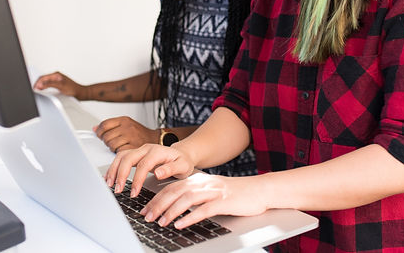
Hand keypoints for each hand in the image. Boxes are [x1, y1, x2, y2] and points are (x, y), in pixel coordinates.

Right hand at [33, 71, 85, 98]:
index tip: (34, 88)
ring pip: (45, 82)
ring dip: (40, 86)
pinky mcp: (57, 85)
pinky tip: (43, 91)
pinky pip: (48, 85)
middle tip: (34, 90)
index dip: (37, 83)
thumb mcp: (60, 86)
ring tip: (37, 90)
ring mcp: (56, 80)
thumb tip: (41, 84)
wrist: (81, 93)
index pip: (43, 77)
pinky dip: (44, 88)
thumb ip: (50, 84)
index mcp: (56, 74)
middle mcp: (56, 76)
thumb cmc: (74, 90)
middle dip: (37, 84)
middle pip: (43, 79)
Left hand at [94, 116, 158, 152]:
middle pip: (106, 136)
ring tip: (118, 147)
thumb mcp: (126, 124)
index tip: (99, 135)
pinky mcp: (133, 147)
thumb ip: (111, 126)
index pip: (104, 125)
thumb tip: (95, 128)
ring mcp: (130, 137)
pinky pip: (119, 152)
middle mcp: (127, 127)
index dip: (99, 132)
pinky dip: (119, 153)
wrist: (155, 139)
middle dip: (106, 142)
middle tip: (112, 142)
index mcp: (124, 120)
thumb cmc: (140, 133)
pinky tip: (123, 150)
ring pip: (111, 145)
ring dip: (112, 148)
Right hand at [105, 143, 194, 197]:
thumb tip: (158, 173)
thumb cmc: (182, 162)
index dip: (137, 179)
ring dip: (114, 170)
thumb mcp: (183, 167)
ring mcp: (139, 151)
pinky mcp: (135, 155)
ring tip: (110, 184)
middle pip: (128, 158)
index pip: (143, 164)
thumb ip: (171, 169)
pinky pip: (121, 158)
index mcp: (157, 152)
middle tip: (118, 190)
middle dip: (120, 174)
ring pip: (121, 156)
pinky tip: (110, 178)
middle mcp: (146, 149)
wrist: (182, 155)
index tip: (134, 192)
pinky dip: (114, 168)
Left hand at [140, 173, 267, 229]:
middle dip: (158, 205)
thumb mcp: (210, 191)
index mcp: (197, 180)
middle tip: (147, 217)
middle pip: (174, 192)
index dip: (156, 198)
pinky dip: (189, 217)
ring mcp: (213, 191)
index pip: (171, 188)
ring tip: (160, 222)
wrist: (259, 190)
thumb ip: (194, 195)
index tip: (144, 209)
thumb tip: (175, 206)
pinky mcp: (223, 202)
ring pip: (186, 200)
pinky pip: (202, 210)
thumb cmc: (234, 194)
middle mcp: (203, 183)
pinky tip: (180, 224)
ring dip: (170, 212)